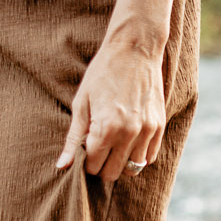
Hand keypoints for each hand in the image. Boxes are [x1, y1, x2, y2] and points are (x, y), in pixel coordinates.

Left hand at [58, 31, 166, 184]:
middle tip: (97, 148)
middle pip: (112, 173)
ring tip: (114, 144)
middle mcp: (128, 133)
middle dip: (102, 165)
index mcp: (105, 128)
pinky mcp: (159, 125)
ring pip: (133, 168)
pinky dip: (138, 155)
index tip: (85, 147)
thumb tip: (61, 167)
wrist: (135, 48)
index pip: (93, 166)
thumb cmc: (103, 73)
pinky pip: (149, 157)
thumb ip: (73, 138)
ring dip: (121, 162)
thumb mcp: (81, 103)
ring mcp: (147, 130)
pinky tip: (129, 141)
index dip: (86, 160)